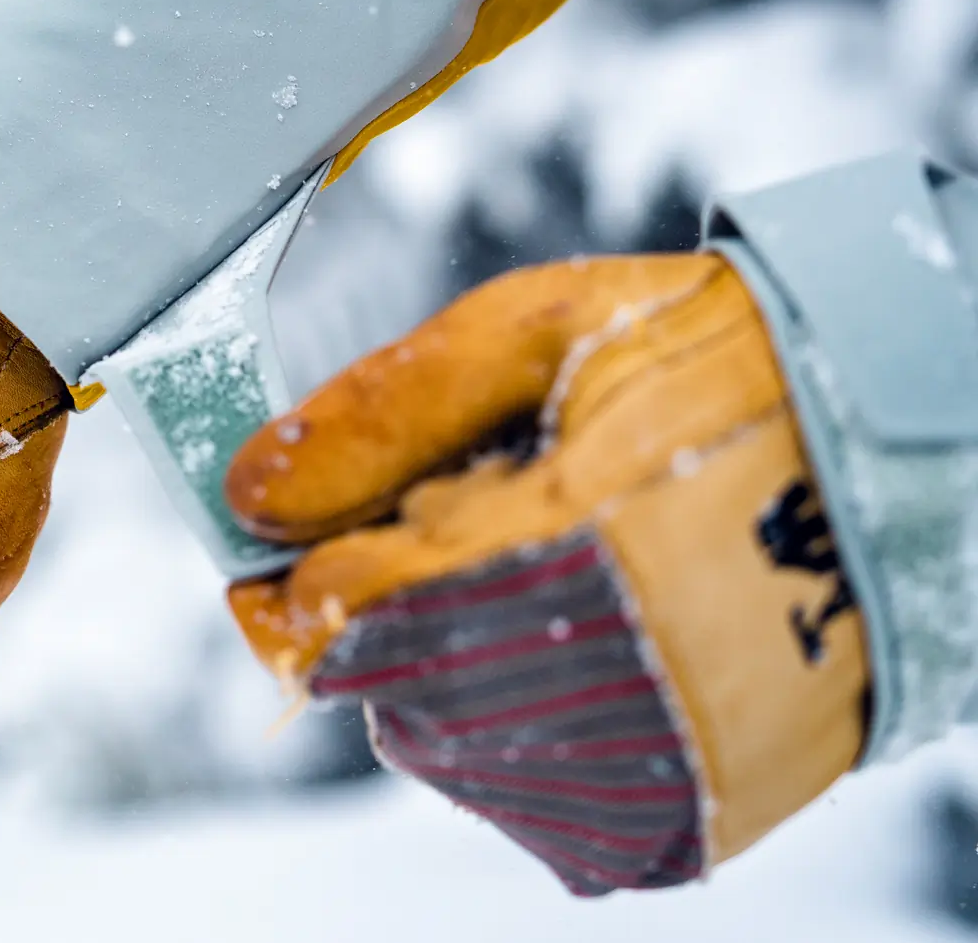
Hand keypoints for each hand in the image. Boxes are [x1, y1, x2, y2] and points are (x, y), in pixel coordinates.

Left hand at [225, 254, 868, 893]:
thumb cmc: (712, 365)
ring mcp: (660, 766)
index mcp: (583, 543)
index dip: (297, 574)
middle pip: (390, 691)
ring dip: (431, 667)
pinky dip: (505, 727)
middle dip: (367, 613)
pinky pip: (534, 802)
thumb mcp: (541, 334)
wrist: (896, 444)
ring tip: (519, 571)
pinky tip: (554, 638)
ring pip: (449, 752)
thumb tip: (250, 488)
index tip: (285, 539)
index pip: (356, 610)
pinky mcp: (689, 813)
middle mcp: (625, 683)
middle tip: (430, 530)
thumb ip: (385, 409)